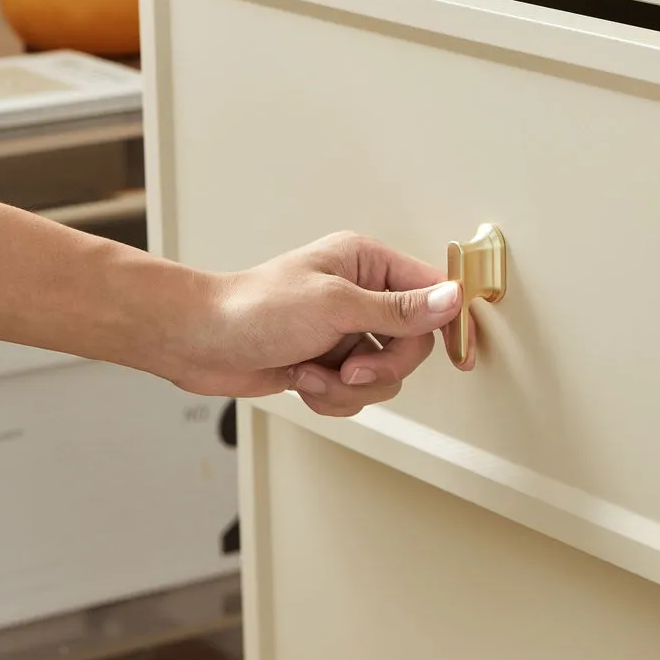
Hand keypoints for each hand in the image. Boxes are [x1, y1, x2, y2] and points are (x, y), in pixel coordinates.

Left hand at [177, 232, 473, 415]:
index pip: (430, 289)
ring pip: (386, 375)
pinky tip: (302, 381)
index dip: (448, 322)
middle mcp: (362, 294)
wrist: (197, 343)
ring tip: (313, 374)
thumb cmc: (254, 308)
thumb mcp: (335, 305)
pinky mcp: (329, 363)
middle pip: (412, 343)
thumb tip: (451, 298)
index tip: (462, 354)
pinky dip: (332, 397)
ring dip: (350, 386)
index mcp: (367, 263)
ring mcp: (346, 331)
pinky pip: (358, 393)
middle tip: (351, 368)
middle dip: (382, 366)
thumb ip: (399, 308)